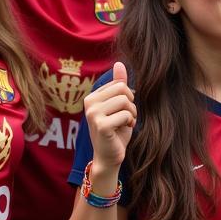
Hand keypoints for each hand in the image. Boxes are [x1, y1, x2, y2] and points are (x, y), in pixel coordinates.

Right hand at [83, 61, 135, 175]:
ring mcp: (93, 113)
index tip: (121, 111)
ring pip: (126, 101)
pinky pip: (126, 114)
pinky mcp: (101, 125)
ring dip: (131, 114)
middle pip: (124, 90)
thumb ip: (119, 85)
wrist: (109, 156)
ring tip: (124, 124)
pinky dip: (129, 122)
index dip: (127, 98)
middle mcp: (89, 102)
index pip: (120, 84)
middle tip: (125, 118)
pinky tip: (122, 130)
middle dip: (131, 104)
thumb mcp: (119, 105)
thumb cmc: (115, 130)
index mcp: (92, 96)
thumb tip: (119, 63)